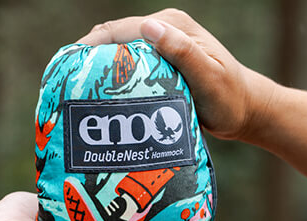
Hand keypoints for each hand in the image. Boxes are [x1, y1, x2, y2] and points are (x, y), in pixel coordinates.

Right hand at [78, 9, 283, 143]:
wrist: (245, 110)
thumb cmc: (229, 98)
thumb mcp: (209, 77)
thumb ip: (183, 52)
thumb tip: (150, 27)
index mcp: (172, 25)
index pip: (118, 30)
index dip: (87, 49)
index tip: (65, 72)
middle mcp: (163, 29)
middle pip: (110, 37)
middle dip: (84, 58)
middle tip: (61, 86)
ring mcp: (159, 43)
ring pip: (113, 50)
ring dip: (92, 68)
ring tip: (71, 92)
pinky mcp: (156, 60)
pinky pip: (122, 63)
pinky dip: (105, 76)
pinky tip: (92, 95)